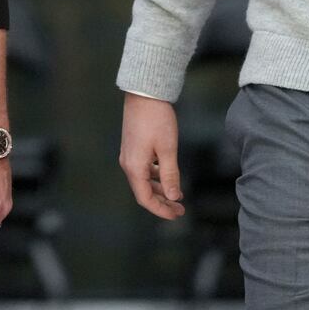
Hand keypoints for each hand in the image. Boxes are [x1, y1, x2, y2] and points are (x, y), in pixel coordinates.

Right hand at [119, 93, 184, 218]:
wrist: (144, 94)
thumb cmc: (156, 119)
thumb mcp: (167, 149)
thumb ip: (170, 175)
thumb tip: (173, 197)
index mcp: (135, 168)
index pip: (146, 199)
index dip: (161, 210)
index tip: (177, 215)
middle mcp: (128, 164)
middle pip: (143, 192)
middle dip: (162, 202)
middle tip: (180, 208)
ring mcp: (129, 155)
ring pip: (143, 181)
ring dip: (159, 189)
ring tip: (177, 194)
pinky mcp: (133, 147)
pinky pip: (143, 169)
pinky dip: (155, 176)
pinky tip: (167, 174)